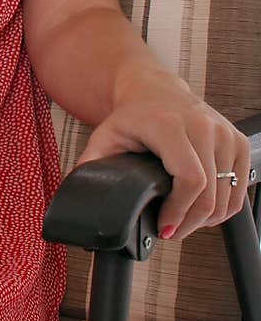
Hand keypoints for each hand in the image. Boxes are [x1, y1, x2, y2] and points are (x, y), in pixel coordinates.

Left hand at [77, 71, 253, 239]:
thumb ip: (91, 166)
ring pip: (228, 193)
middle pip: (210, 193)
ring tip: (185, 222)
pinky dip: (226, 205)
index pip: (190, 180)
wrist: (153, 89)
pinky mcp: (236, 140)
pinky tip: (205, 210)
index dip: (180, 212)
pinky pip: (240, 186)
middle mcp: (201, 126)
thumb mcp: (105, 137)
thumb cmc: (131, 115)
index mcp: (169, 125)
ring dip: (208, 218)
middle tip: (171, 232)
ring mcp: (223, 132)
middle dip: (190, 222)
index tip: (164, 227)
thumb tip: (80, 195)